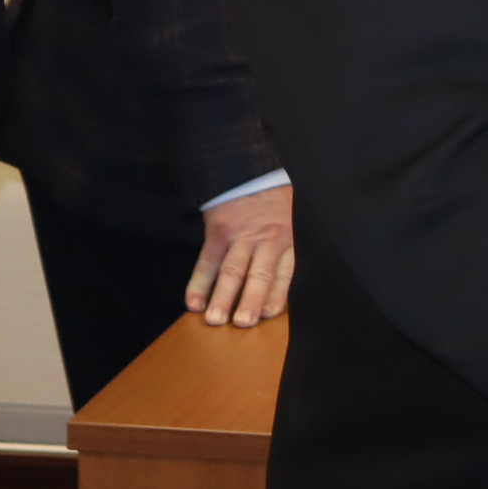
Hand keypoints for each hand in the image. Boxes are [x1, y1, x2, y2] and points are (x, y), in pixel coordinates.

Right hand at [188, 185, 294, 326]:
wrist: (250, 165)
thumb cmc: (274, 197)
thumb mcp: (294, 217)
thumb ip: (290, 245)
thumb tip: (283, 283)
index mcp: (288, 239)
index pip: (284, 274)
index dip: (277, 295)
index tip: (268, 315)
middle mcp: (267, 239)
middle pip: (259, 274)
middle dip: (250, 300)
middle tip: (242, 324)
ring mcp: (242, 235)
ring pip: (232, 270)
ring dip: (222, 296)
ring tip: (215, 320)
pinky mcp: (219, 229)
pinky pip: (207, 259)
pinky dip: (199, 282)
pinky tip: (193, 301)